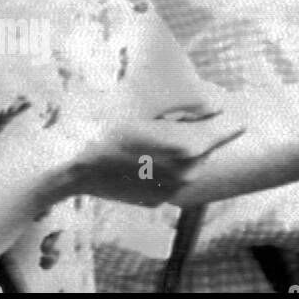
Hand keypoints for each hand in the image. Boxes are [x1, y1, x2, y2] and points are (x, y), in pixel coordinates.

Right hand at [63, 113, 244, 206]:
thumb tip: (217, 101)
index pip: (234, 123)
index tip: (202, 98)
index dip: (221, 106)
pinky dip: (165, 161)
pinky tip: (139, 154)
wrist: (63, 164)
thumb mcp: (148, 99)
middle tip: (166, 112)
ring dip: (182, 143)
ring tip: (149, 132)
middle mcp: (188, 173)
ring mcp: (173, 191)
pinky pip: (175, 173)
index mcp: (191, 146)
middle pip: (212, 140)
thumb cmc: (104, 122)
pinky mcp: (157, 200)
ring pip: (194, 158)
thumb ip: (192, 99)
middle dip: (199, 124)